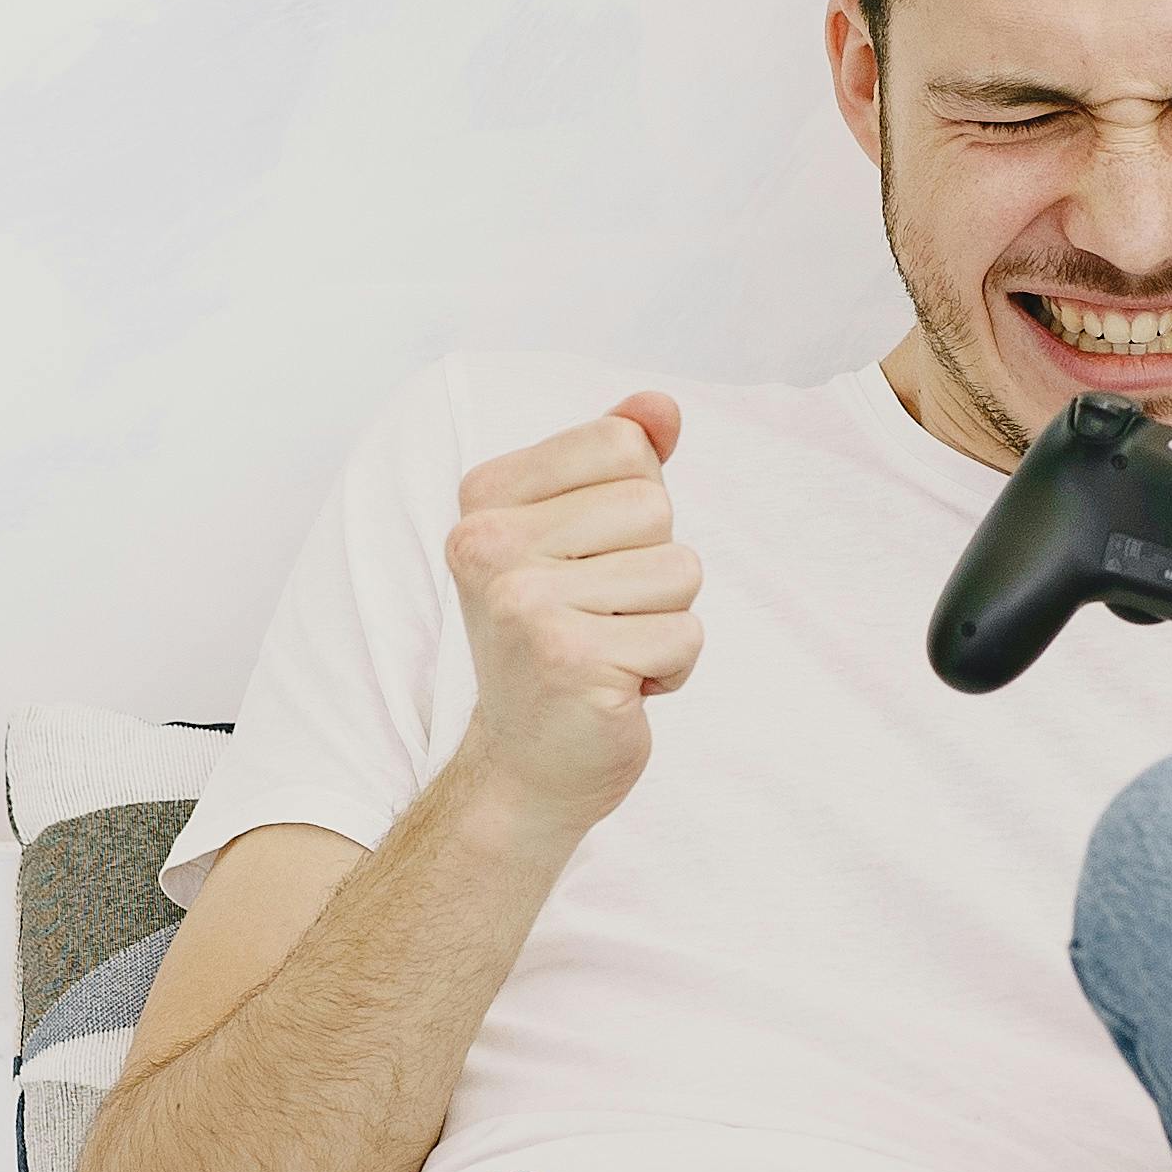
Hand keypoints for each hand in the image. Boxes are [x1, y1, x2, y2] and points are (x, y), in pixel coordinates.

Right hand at [441, 393, 703, 835]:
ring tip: (607, 651)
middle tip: (597, 618)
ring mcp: (523, 603)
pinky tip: (615, 689)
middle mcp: (488, 543)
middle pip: (655, 505)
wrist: (525, 765)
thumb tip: (662, 406)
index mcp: (485, 497)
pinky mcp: (570, 660)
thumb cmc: (562, 640)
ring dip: (663, 620)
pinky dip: (669, 670)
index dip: (634, 507)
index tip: (587, 563)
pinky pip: (685, 635)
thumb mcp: (583, 535)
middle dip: (653, 568)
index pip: (623, 443)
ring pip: (680, 570)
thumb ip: (619, 462)